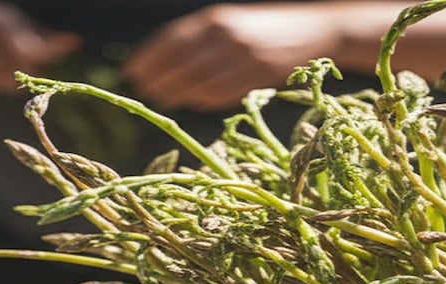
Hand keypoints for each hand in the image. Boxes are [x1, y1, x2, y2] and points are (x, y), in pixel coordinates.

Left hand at [122, 3, 347, 110]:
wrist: (315, 30)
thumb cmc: (265, 26)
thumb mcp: (231, 21)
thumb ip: (201, 37)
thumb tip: (163, 60)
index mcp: (218, 20)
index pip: (173, 42)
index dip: (149, 59)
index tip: (131, 70)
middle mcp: (230, 38)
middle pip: (183, 66)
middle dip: (159, 81)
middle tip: (143, 91)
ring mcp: (248, 60)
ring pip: (203, 85)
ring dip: (180, 94)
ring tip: (164, 99)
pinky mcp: (262, 78)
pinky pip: (225, 95)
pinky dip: (205, 100)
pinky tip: (193, 100)